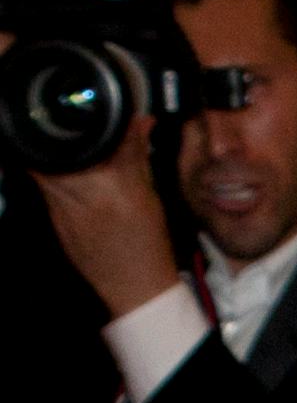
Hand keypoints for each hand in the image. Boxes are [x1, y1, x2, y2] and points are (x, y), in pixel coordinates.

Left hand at [22, 102, 177, 320]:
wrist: (135, 292)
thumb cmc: (148, 248)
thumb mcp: (149, 195)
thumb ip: (136, 154)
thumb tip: (139, 119)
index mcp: (109, 185)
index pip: (85, 139)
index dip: (79, 120)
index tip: (83, 110)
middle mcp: (78, 194)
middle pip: (52, 148)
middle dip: (55, 131)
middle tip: (62, 121)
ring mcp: (59, 209)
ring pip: (42, 165)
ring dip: (49, 151)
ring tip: (61, 143)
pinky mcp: (51, 220)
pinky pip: (44, 185)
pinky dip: (50, 173)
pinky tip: (64, 173)